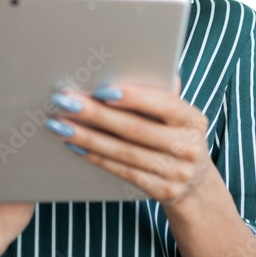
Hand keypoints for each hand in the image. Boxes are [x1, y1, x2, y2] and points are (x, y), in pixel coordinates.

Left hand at [47, 75, 212, 206]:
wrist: (195, 184)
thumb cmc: (177, 136)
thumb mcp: (179, 116)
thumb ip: (159, 94)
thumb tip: (130, 63)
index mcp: (194, 120)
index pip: (165, 105)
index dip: (134, 97)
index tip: (100, 89)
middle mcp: (189, 147)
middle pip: (136, 129)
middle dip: (96, 114)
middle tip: (64, 101)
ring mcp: (176, 173)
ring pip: (124, 152)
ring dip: (87, 137)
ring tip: (59, 124)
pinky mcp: (161, 192)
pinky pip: (122, 171)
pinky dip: (96, 156)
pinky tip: (75, 146)